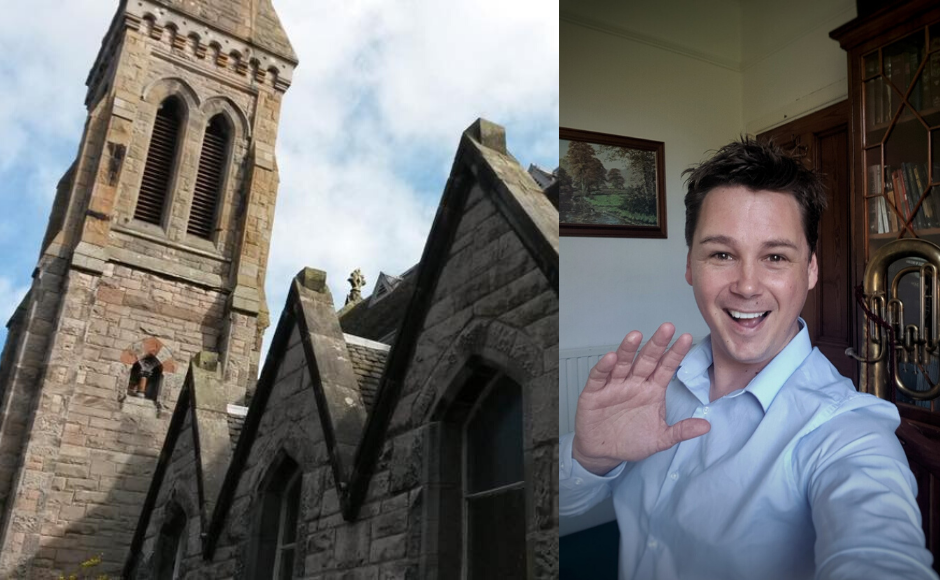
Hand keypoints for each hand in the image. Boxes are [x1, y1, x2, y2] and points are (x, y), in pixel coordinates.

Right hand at [572, 322, 710, 474]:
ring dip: (628, 349)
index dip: (675, 354)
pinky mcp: (594, 393)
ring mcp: (614, 386)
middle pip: (646, 360)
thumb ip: (681, 431)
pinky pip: (599, 377)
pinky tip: (610, 357)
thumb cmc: (631, 441)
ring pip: (622, 363)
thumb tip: (707, 426)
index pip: (666, 368)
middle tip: (667, 328)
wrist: (603, 453)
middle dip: (656, 344)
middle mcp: (634, 383)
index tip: (687, 338)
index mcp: (651, 390)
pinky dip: (604, 367)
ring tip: (636, 335)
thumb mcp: (660, 438)